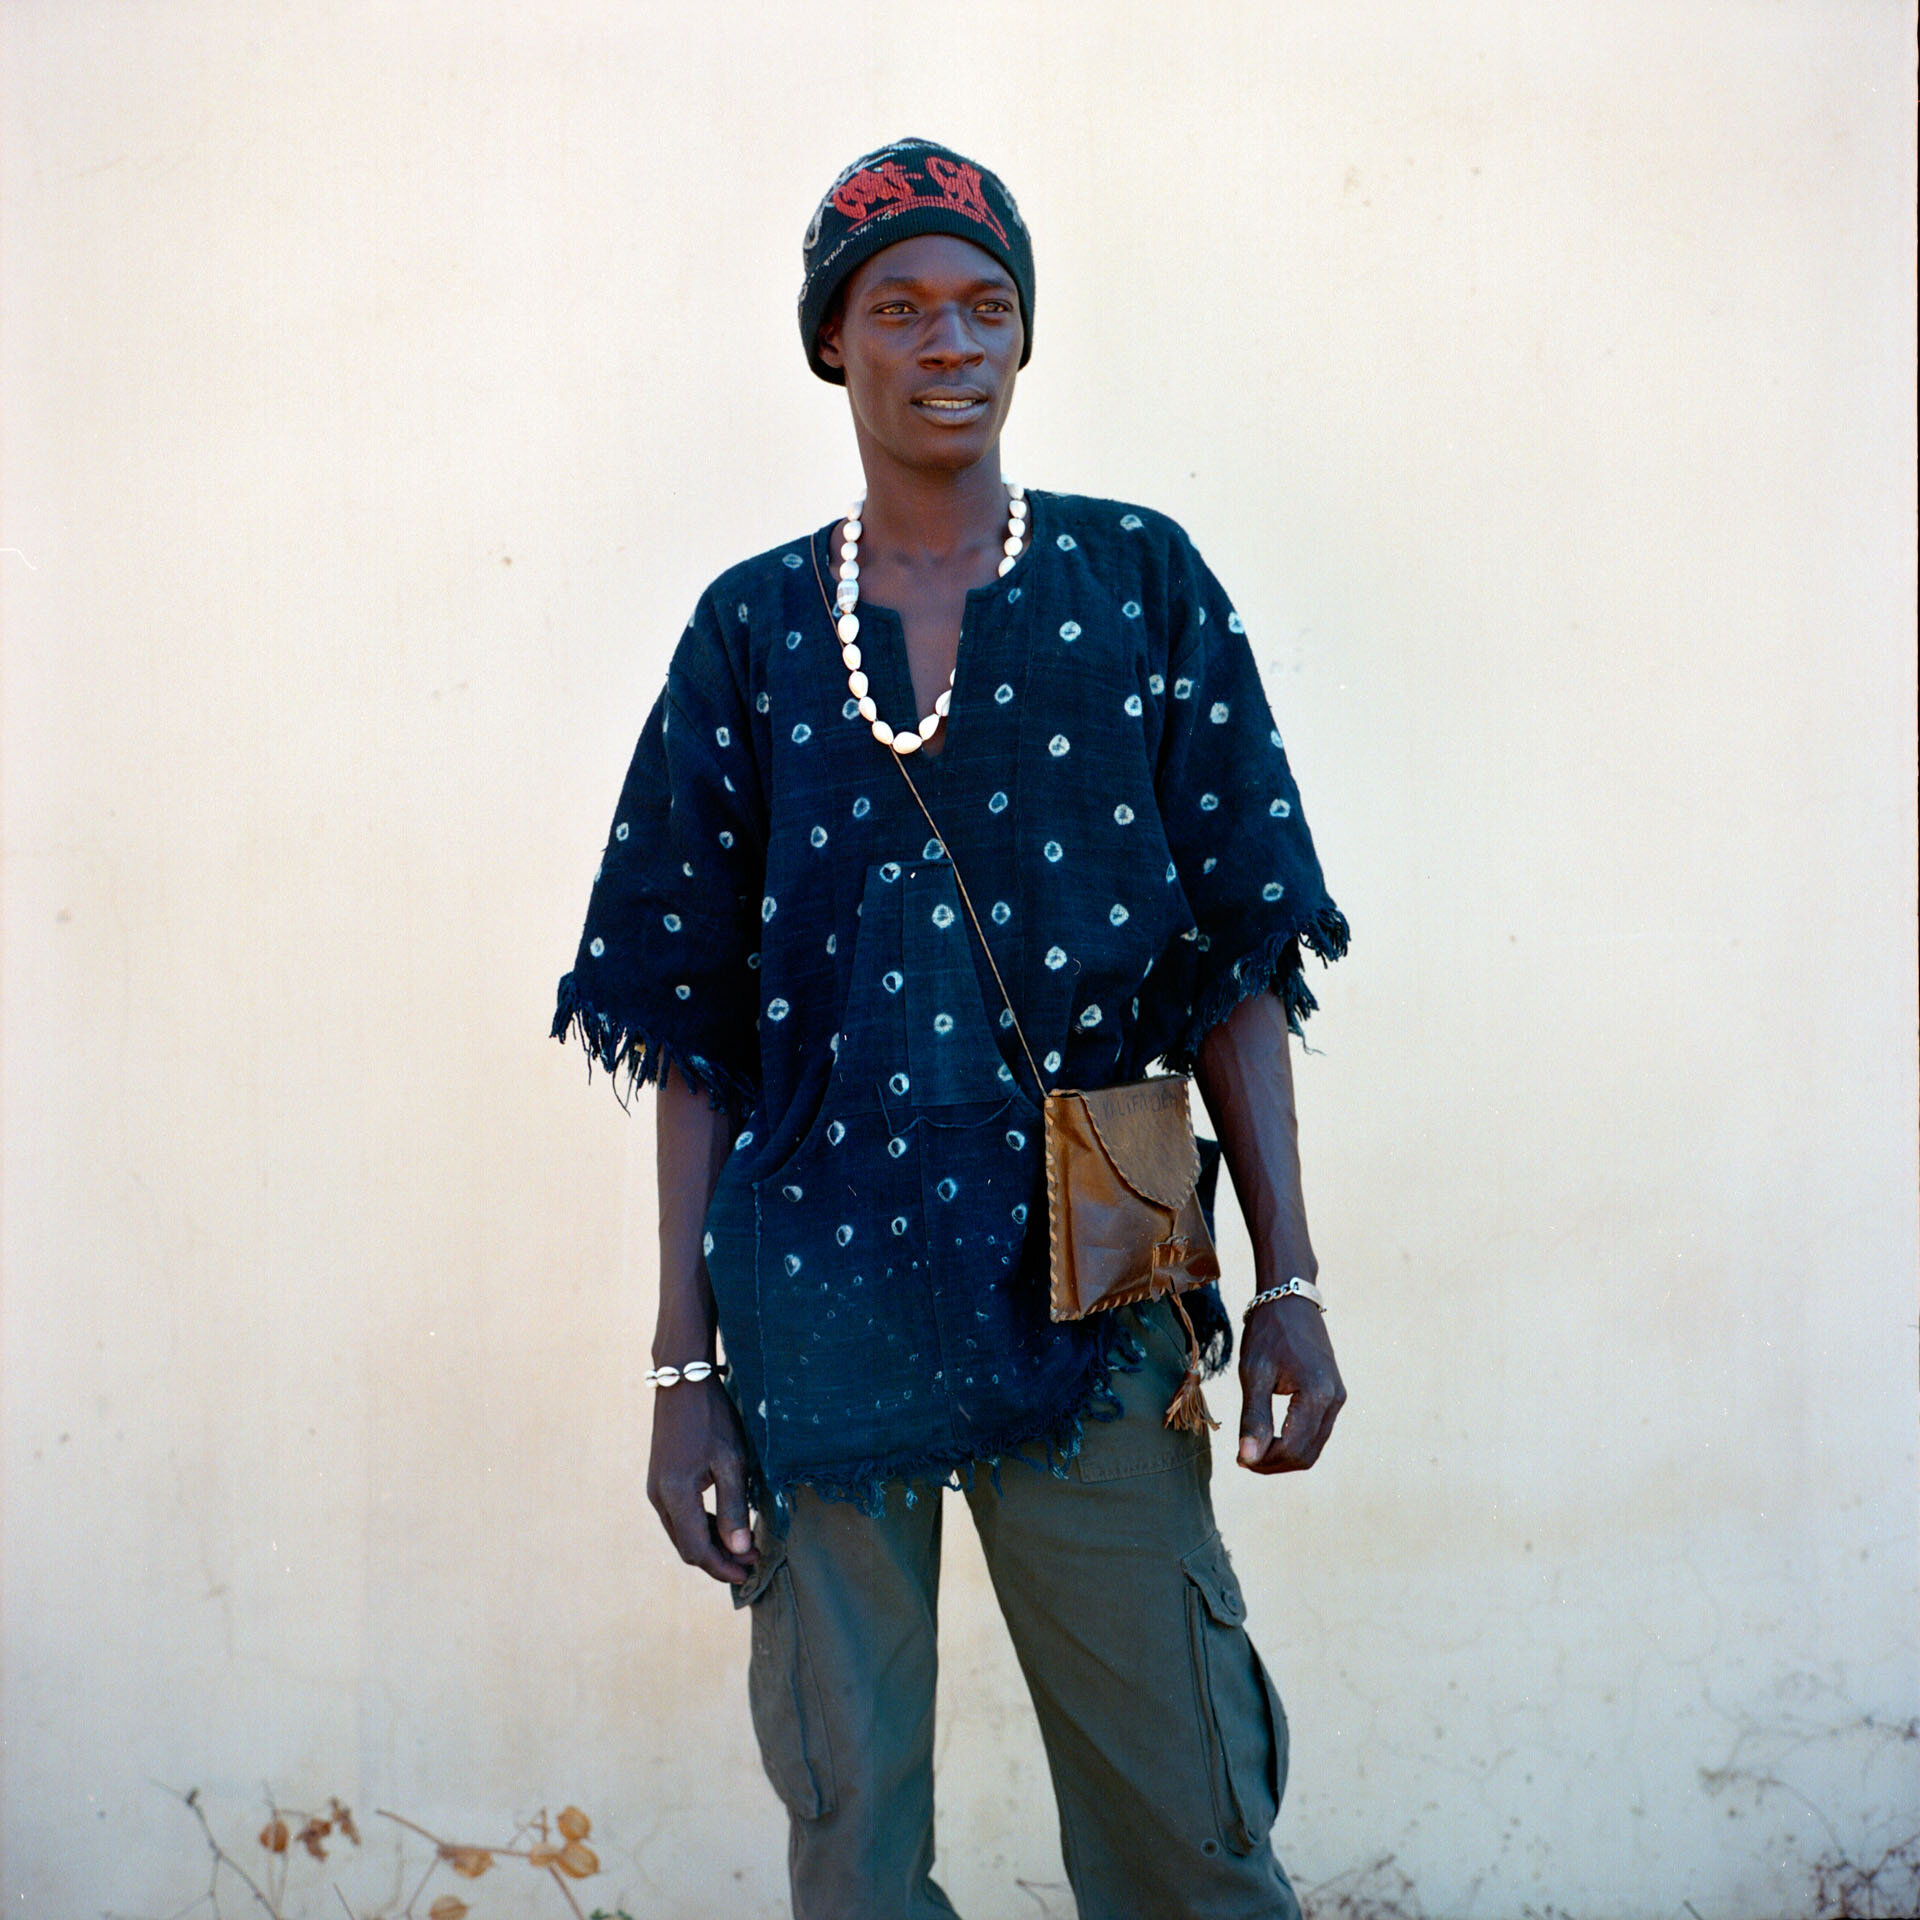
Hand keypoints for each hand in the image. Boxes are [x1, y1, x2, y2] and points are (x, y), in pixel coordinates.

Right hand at [646, 1378, 757, 1582]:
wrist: (682, 1382)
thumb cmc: (711, 1418)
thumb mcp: (731, 1461)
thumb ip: (733, 1507)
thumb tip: (739, 1550)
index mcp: (675, 1495)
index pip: (697, 1550)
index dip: (722, 1568)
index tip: (748, 1575)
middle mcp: (659, 1498)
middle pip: (687, 1546)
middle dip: (719, 1559)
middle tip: (752, 1561)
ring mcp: (656, 1489)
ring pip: (682, 1533)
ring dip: (710, 1545)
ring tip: (743, 1546)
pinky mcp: (660, 1481)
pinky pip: (679, 1517)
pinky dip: (701, 1527)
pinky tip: (723, 1524)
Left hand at [1237, 1294, 1344, 1471]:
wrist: (1290, 1299)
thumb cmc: (1268, 1332)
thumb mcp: (1255, 1373)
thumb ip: (1254, 1418)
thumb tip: (1247, 1458)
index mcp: (1318, 1395)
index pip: (1293, 1449)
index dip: (1265, 1461)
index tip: (1238, 1458)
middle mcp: (1335, 1400)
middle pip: (1306, 1455)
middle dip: (1274, 1462)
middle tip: (1243, 1458)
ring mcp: (1337, 1398)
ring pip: (1313, 1447)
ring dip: (1284, 1455)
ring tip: (1252, 1448)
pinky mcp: (1334, 1395)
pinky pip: (1316, 1432)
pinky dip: (1294, 1441)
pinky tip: (1268, 1435)